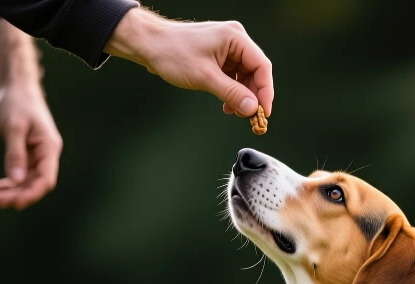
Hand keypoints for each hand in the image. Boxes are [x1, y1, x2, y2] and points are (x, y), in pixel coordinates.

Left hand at [0, 84, 62, 209]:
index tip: (16, 202)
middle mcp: (46, 154)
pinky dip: (12, 182)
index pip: (46, 178)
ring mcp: (37, 155)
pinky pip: (22, 174)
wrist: (17, 88)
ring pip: (29, 181)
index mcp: (49, 147)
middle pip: (38, 183)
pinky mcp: (27, 154)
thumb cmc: (18, 103)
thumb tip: (16, 180)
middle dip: (20, 195)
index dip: (33, 193)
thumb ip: (15, 153)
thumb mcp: (14, 127)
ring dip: (15, 191)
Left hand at [105, 8, 273, 117]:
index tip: (263, 112)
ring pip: (244, 75)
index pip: (261, 66)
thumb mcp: (204, 77)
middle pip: (255, 71)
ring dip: (242, 95)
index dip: (265, 91)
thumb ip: (231, 93)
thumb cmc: (173, 53)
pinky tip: (227, 105)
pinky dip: (232, 90)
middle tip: (250, 117)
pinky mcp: (219, 55)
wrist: (149, 45)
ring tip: (236, 112)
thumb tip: (252, 108)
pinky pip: (233, 75)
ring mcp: (227, 47)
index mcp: (235, 37)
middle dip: (253, 95)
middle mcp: (235, 39)